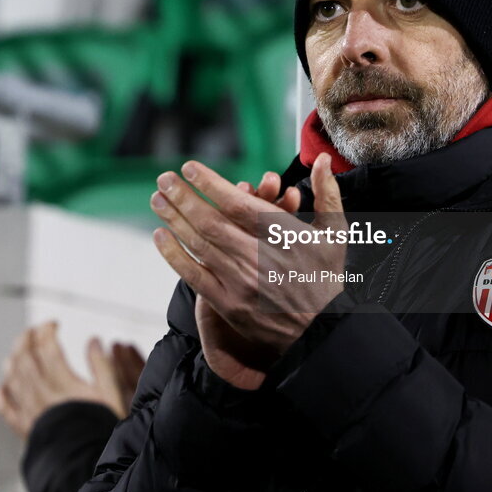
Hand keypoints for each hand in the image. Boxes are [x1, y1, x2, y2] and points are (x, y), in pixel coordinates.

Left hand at [0, 321, 145, 437]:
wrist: (85, 462)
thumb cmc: (99, 429)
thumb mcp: (111, 394)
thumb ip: (102, 365)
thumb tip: (94, 342)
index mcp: (63, 383)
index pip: (47, 347)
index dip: (47, 330)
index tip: (53, 324)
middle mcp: (42, 394)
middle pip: (25, 358)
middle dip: (28, 338)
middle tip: (33, 331)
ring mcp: (29, 410)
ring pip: (12, 377)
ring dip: (14, 358)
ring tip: (19, 350)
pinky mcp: (23, 426)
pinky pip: (4, 406)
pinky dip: (2, 392)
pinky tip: (4, 385)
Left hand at [150, 154, 345, 371]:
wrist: (322, 332)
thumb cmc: (326, 277)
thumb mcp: (334, 234)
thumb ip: (326, 193)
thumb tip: (320, 158)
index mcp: (284, 236)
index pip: (239, 204)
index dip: (210, 184)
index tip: (189, 168)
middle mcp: (259, 257)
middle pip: (211, 221)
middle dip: (183, 198)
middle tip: (164, 179)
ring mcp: (241, 282)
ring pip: (200, 245)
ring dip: (174, 220)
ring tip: (157, 200)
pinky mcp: (229, 304)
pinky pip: (194, 275)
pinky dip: (174, 255)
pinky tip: (160, 236)